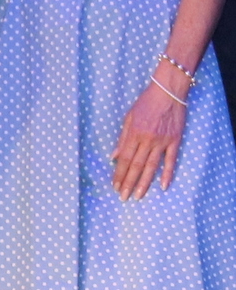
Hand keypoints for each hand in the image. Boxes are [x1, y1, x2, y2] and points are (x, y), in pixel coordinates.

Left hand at [111, 79, 185, 199]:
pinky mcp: (175, 141)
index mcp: (134, 134)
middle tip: (123, 197)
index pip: (125, 159)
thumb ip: (122, 138)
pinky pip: (171, 160)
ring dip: (144, 182)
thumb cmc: (146, 103)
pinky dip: (167, 174)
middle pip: (136, 165)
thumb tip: (114, 156)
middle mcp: (147, 140)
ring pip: (152, 166)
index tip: (115, 186)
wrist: (168, 92)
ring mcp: (162, 141)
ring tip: (137, 196)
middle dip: (128, 182)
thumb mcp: (129, 117)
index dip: (119, 173)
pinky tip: (163, 186)